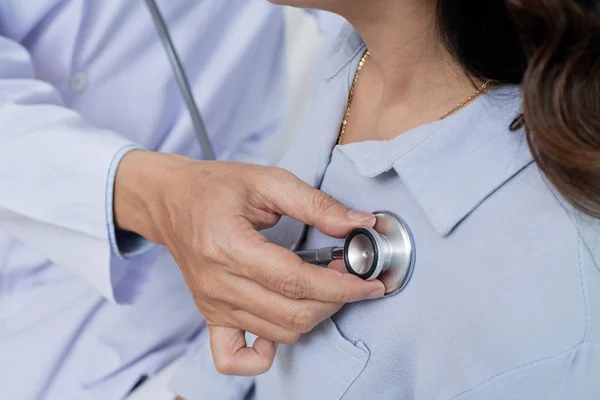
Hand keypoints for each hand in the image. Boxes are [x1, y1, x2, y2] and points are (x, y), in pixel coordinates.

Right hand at [114, 151, 384, 375]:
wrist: (170, 200)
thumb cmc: (215, 187)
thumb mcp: (267, 180)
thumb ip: (315, 204)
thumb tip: (359, 223)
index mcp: (228, 245)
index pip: (295, 281)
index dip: (341, 286)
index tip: (369, 282)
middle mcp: (218, 283)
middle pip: (291, 314)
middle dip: (335, 301)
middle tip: (351, 277)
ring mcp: (212, 305)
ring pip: (277, 334)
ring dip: (313, 317)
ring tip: (326, 289)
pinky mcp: (210, 315)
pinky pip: (232, 358)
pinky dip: (262, 357)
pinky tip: (281, 328)